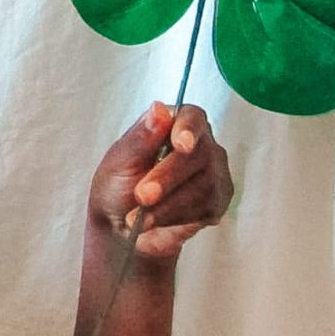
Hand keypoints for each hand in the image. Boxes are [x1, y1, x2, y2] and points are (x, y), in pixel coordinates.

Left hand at [89, 103, 232, 261]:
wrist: (119, 226)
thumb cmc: (117, 186)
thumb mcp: (119, 161)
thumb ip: (139, 138)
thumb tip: (158, 109)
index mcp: (175, 125)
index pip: (192, 117)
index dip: (189, 129)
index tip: (180, 144)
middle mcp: (201, 145)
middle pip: (199, 155)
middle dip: (167, 178)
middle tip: (142, 196)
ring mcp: (213, 173)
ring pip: (204, 185)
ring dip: (168, 204)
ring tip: (139, 217)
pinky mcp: (216, 202)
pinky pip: (206, 207)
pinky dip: (175, 217)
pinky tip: (155, 221)